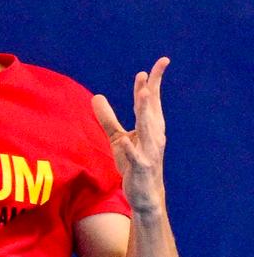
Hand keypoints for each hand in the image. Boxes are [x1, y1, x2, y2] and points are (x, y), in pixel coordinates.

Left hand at [91, 56, 169, 215]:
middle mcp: (153, 136)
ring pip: (148, 129)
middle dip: (148, 92)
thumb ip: (107, 118)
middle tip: (146, 75)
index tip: (160, 62)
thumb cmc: (133, 163)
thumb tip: (96, 96)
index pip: (151, 101)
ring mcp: (149, 152)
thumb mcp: (117, 138)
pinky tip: (124, 141)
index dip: (152, 83)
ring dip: (146, 112)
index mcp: (150, 127)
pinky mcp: (142, 168)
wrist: (145, 193)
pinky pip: (136, 157)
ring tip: (144, 95)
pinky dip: (131, 149)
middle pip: (150, 111)